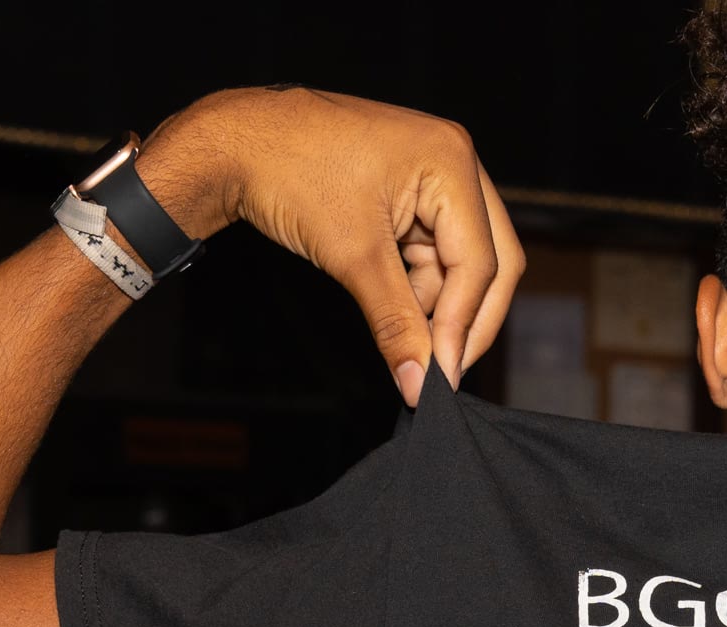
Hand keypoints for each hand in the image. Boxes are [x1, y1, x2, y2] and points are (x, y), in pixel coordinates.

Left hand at [142, 88, 522, 405]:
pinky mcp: (411, 196)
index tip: (441, 377)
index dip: (463, 326)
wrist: (238, 144)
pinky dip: (417, 290)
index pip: (480, 262)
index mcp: (451, 162)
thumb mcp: (352, 256)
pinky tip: (395, 312)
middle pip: (489, 261)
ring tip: (402, 339)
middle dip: (464, 319)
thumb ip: (396, 323)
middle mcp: (454, 164)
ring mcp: (434, 179)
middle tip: (439, 372)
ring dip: (437, 308)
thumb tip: (421, 383)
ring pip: (461, 265)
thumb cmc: (290, 173)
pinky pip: (433, 254)